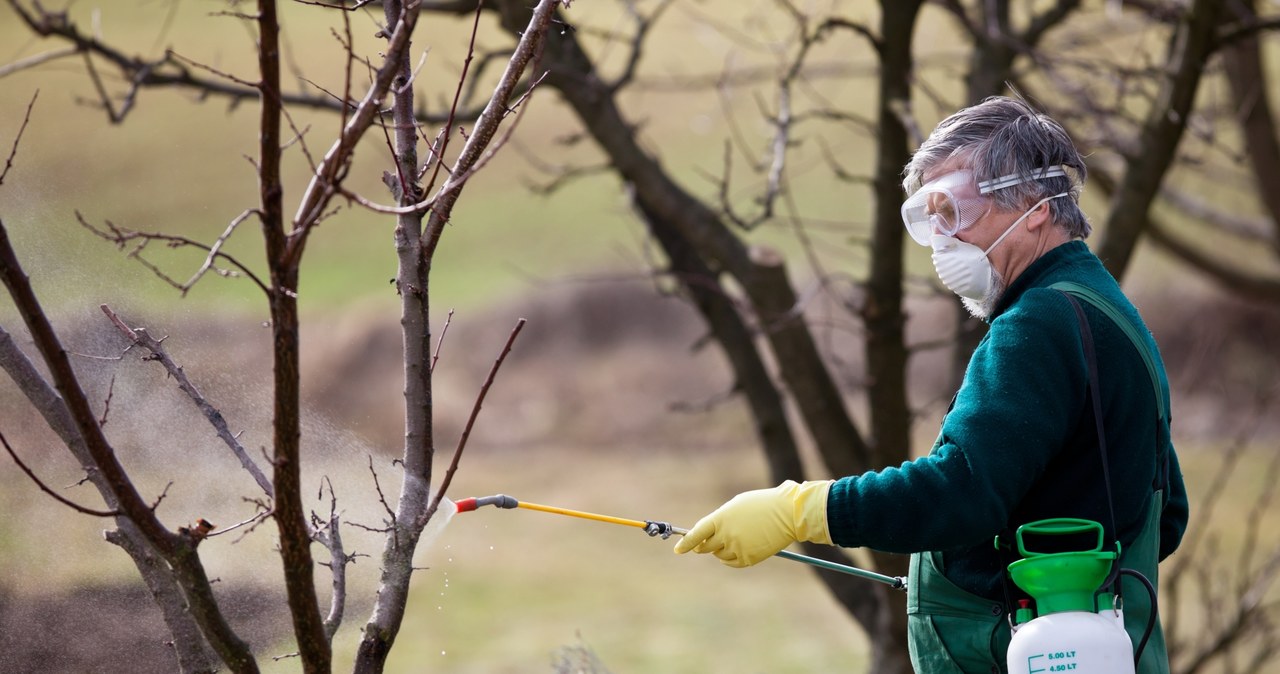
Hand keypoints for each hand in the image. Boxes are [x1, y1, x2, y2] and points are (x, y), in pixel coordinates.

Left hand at [673, 480, 832, 567]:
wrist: (787, 513)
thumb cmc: (761, 505)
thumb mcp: (736, 506)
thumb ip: (720, 520)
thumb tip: (708, 535)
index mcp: (721, 519)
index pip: (697, 534)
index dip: (686, 543)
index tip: (678, 550)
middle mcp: (726, 535)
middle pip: (705, 547)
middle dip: (705, 545)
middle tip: (711, 541)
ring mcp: (736, 548)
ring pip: (719, 555)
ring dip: (721, 549)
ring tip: (738, 537)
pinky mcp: (748, 559)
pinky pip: (731, 563)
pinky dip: (731, 558)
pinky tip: (741, 548)